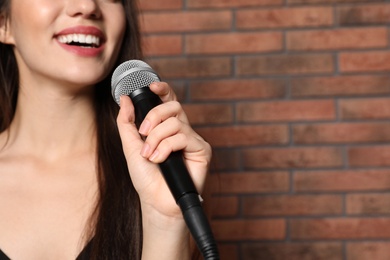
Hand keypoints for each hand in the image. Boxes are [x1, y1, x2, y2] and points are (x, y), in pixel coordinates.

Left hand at [116, 82, 211, 222]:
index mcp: (166, 127)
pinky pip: (183, 136)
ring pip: (175, 122)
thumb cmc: (146, 177)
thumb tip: (124, 98)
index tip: (152, 87)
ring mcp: (192, 139)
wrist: (155, 201)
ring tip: (150, 155)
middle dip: (154, 117)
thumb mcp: (130, 146)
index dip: (163, 90)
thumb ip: (127, 122)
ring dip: (156, 138)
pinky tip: (161, 160)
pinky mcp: (202, 149)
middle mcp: (181, 130)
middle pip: (172, 106)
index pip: (168, 101)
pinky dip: (166, 147)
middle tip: (143, 135)